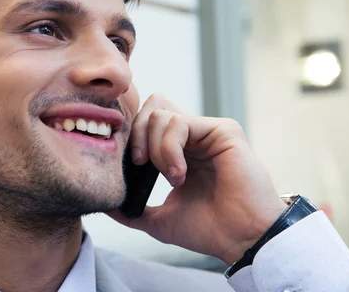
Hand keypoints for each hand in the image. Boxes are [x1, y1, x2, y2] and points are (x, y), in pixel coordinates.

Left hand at [108, 93, 286, 263]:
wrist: (241, 240)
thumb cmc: (209, 230)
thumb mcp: (160, 220)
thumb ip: (133, 210)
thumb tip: (107, 205)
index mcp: (179, 151)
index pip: (147, 121)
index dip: (132, 136)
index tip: (130, 166)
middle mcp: (193, 137)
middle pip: (151, 107)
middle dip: (136, 133)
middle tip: (139, 164)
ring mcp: (208, 131)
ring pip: (160, 114)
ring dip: (156, 149)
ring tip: (173, 178)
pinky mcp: (223, 130)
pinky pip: (179, 123)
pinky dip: (169, 149)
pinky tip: (180, 175)